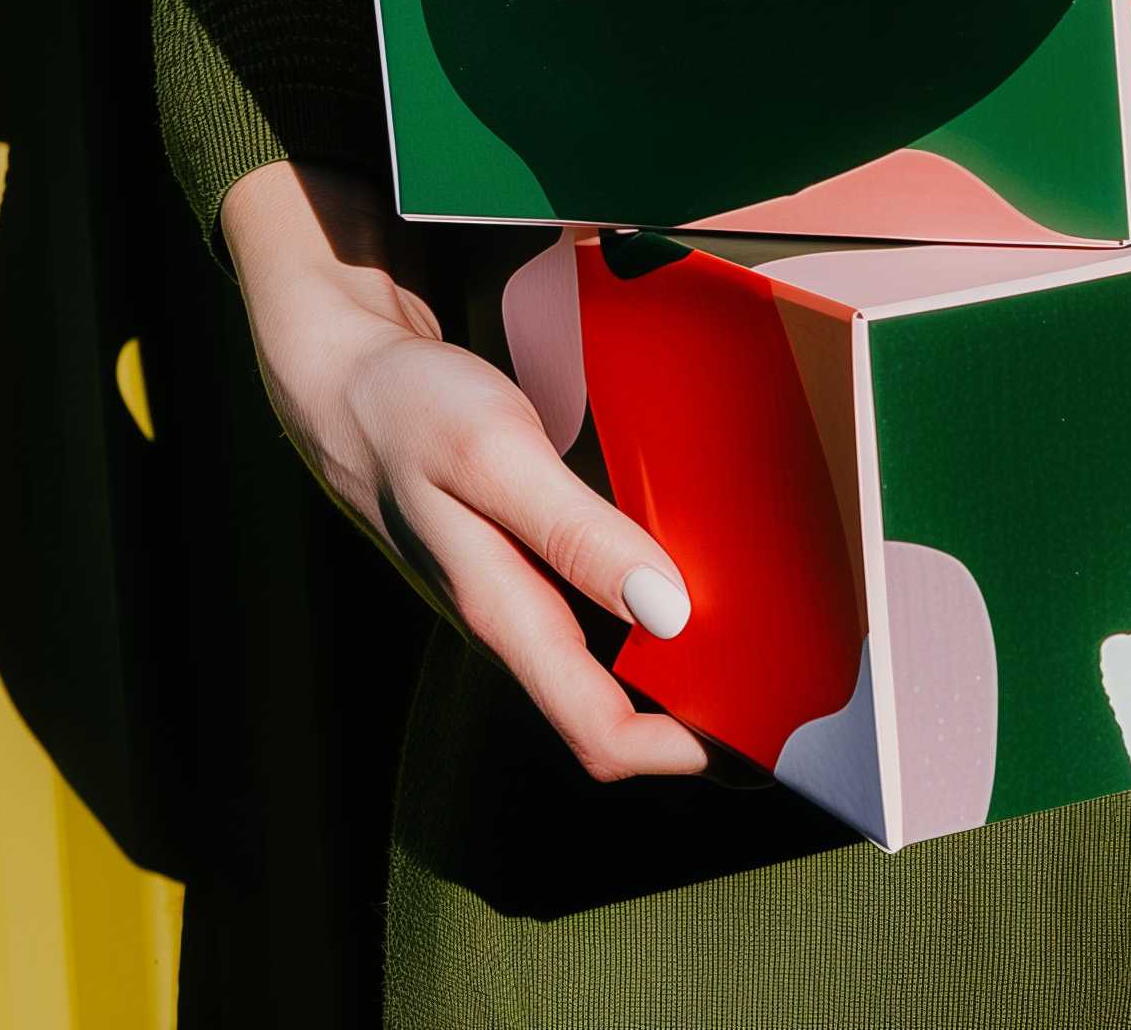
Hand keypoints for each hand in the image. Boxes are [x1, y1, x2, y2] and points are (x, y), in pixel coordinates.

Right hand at [223, 162, 707, 781]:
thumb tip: (666, 612)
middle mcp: (513, 625)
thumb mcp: (495, 454)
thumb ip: (575, 531)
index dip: (687, 751)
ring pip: (610, 667)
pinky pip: (597, 615)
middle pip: (615, 713)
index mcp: (505, 617)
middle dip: (700, 715)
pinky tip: (700, 573)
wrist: (339, 378)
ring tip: (766, 634)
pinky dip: (654, 610)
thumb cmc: (410, 410)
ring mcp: (514, 598)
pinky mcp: (519, 564)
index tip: (763, 726)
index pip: (603, 736)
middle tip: (790, 685)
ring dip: (683, 664)